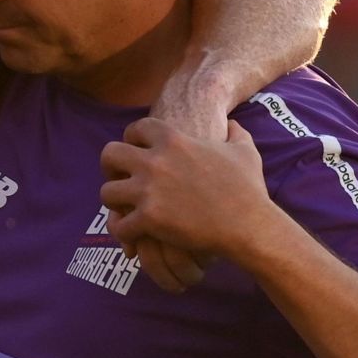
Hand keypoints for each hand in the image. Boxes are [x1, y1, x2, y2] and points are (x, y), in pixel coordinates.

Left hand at [100, 117, 274, 267]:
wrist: (249, 223)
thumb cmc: (248, 188)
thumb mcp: (243, 150)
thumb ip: (234, 132)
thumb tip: (232, 123)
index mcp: (174, 140)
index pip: (136, 128)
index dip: (132, 139)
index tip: (135, 150)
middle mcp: (155, 162)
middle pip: (110, 154)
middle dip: (110, 167)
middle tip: (118, 178)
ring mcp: (149, 190)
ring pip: (107, 191)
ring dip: (114, 201)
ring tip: (123, 209)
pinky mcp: (149, 218)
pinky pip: (120, 225)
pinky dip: (124, 231)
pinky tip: (133, 234)